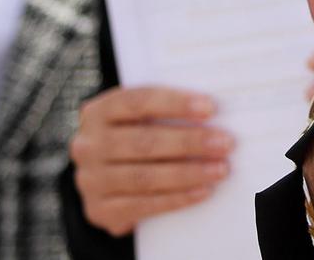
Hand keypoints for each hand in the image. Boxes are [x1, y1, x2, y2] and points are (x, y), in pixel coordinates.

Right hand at [69, 86, 229, 236]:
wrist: (104, 179)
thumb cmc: (134, 137)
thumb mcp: (138, 118)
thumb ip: (164, 111)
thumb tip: (212, 111)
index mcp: (97, 112)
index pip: (138, 101)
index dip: (175, 103)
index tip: (210, 108)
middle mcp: (88, 145)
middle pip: (143, 141)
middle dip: (189, 142)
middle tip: (225, 143)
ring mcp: (91, 180)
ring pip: (144, 177)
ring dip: (188, 173)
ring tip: (220, 169)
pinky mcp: (99, 210)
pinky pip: (142, 205)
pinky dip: (177, 199)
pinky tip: (202, 191)